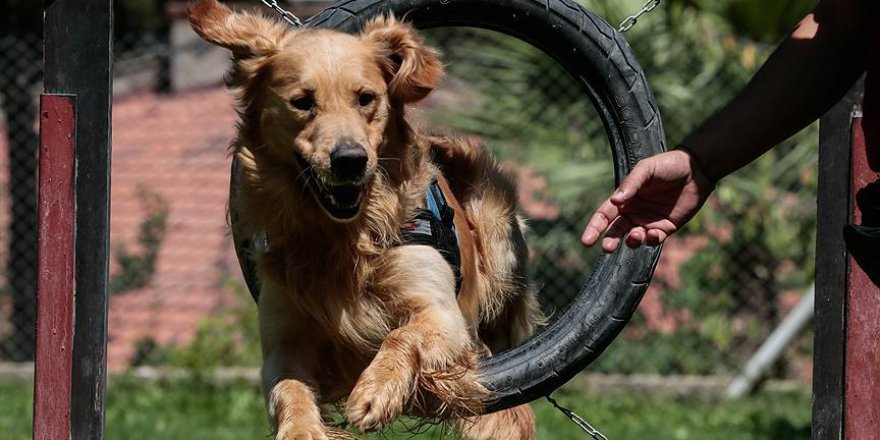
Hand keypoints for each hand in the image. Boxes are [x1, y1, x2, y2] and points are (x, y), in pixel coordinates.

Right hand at [580, 149, 714, 252]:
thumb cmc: (667, 165)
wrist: (696, 170)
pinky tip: (654, 233)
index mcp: (624, 198)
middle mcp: (633, 212)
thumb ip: (631, 184)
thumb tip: (615, 201)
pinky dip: (651, 239)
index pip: (604, 216)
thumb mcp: (646, 169)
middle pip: (615, 231)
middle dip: (609, 241)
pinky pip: (654, 239)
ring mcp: (648, 221)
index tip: (586, 241)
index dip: (594, 228)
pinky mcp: (665, 228)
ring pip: (633, 238)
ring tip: (636, 235)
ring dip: (632, 240)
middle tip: (607, 248)